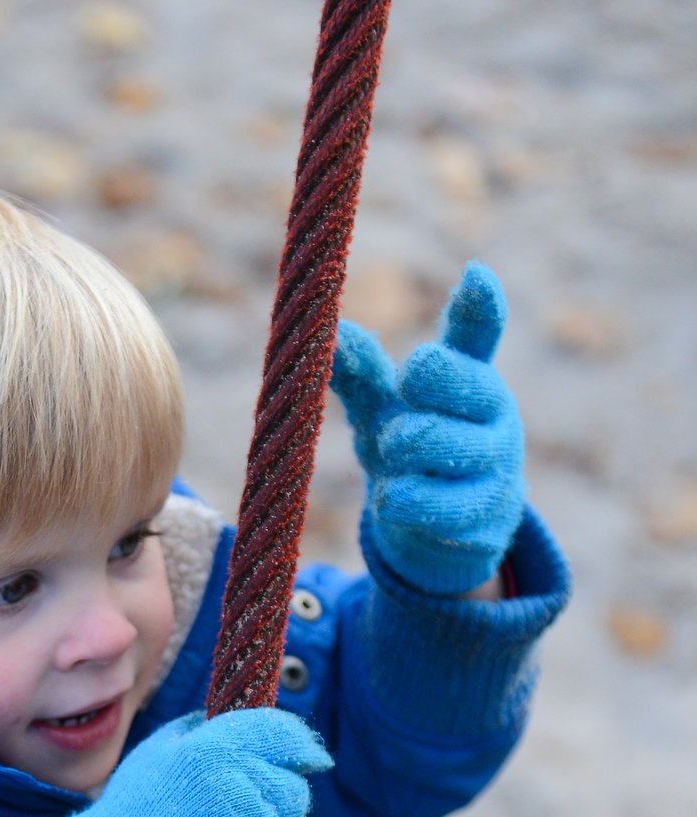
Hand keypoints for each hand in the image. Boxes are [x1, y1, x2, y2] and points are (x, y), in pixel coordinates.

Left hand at [331, 261, 524, 594]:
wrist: (439, 533)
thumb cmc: (411, 452)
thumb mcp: (383, 410)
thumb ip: (363, 374)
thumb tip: (330, 333)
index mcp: (469, 378)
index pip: (479, 337)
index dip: (479, 307)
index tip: (474, 275)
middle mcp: (493, 417)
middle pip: (466, 385)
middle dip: (430, 388)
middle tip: (404, 396)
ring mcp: (496, 469)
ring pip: (458, 447)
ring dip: (416, 446)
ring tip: (393, 450)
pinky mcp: (485, 523)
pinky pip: (449, 508)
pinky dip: (414, 501)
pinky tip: (392, 499)